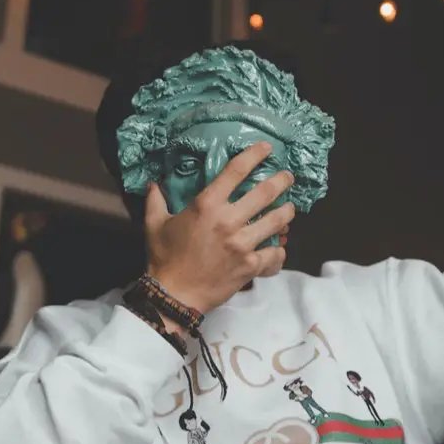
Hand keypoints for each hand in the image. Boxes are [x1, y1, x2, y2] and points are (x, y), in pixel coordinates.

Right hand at [145, 141, 295, 313]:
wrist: (174, 295)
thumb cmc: (164, 258)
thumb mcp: (155, 225)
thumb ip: (156, 201)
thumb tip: (153, 183)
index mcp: (206, 205)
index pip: (236, 171)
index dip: (254, 155)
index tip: (266, 148)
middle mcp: (228, 220)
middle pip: (265, 192)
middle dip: (281, 181)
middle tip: (288, 177)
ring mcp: (243, 244)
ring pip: (277, 221)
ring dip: (287, 212)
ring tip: (290, 209)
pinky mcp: (251, 266)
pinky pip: (275, 254)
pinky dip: (279, 251)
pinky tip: (279, 248)